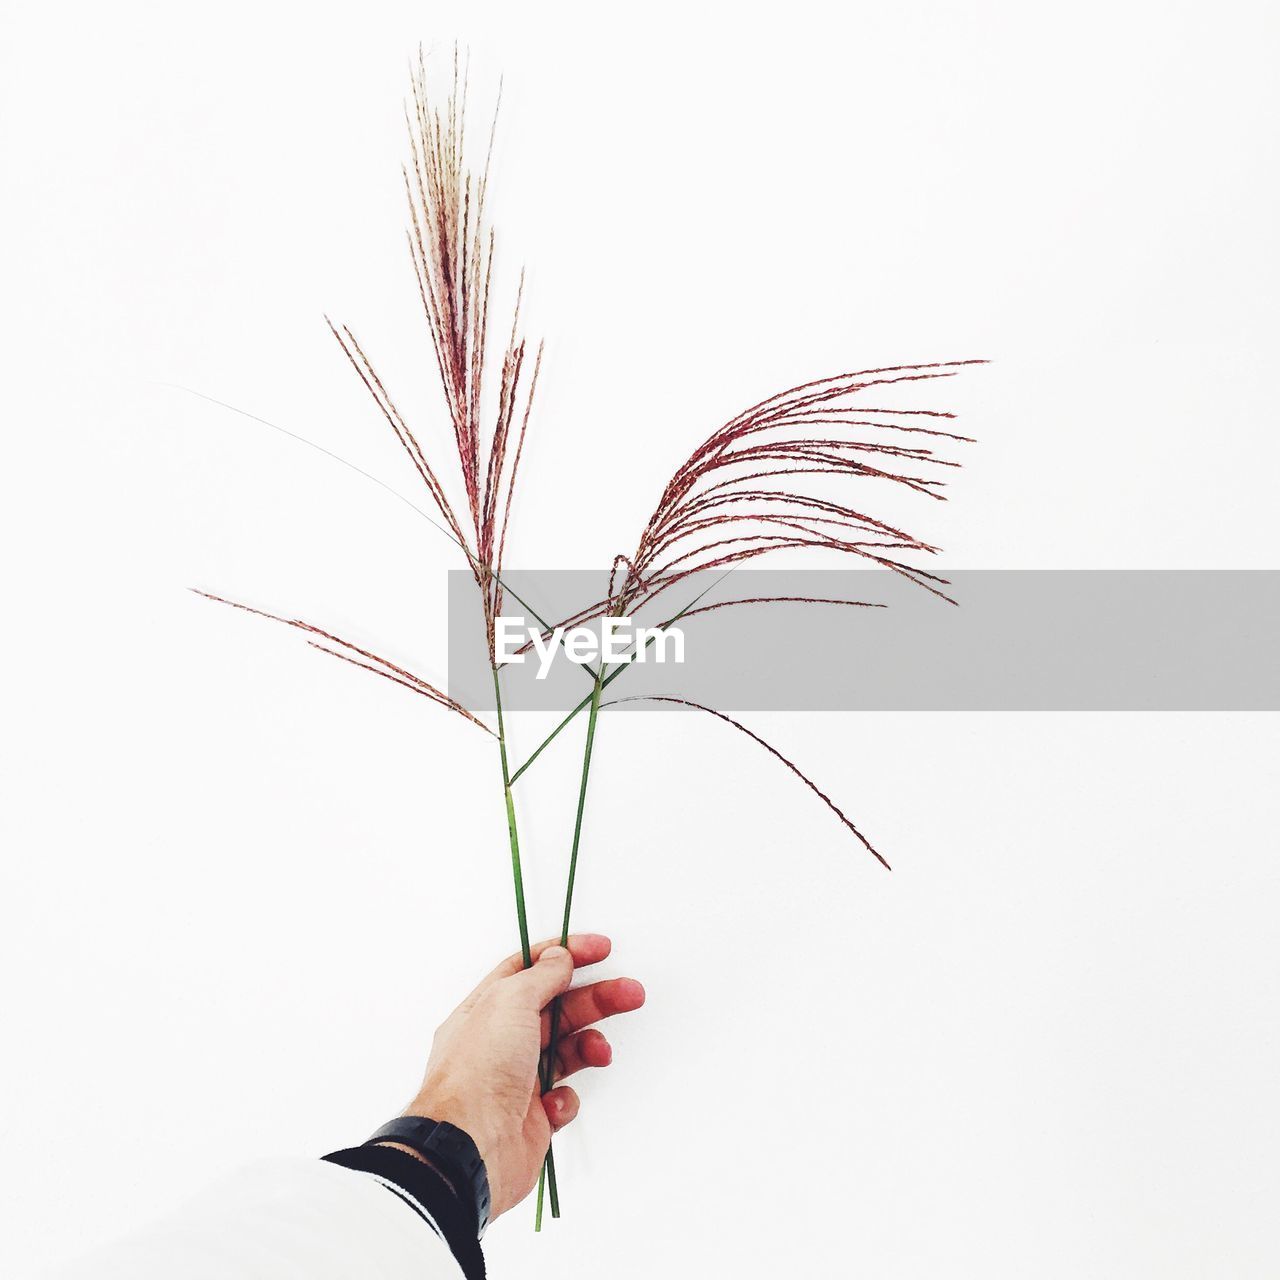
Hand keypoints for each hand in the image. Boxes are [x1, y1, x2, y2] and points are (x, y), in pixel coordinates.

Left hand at [398, 933, 644, 1219]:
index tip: (601, 950)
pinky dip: (567, 1099)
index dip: (565, 955)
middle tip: (630, 992)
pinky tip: (554, 1104)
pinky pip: (563, 1099)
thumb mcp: (510, 1003)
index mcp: (486, 1009)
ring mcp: (516, 1079)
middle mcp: (500, 1041)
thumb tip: (559, 957)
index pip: (529, 969)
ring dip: (589, 1046)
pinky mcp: (531, 1117)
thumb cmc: (478, 1074)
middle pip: (557, 1008)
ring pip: (566, 1051)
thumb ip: (540, 977)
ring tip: (601, 1051)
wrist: (470, 1149)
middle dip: (596, 998)